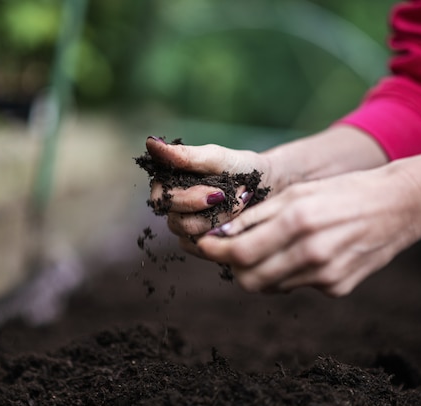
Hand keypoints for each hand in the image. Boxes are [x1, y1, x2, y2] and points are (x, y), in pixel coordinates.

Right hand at [144, 136, 272, 248]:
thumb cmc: (242, 168)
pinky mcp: (199, 243)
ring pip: (190, 236)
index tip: (218, 192)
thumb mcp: (216, 158)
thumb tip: (150, 142)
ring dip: (220, 221)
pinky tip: (237, 222)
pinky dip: (222, 235)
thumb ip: (185, 155)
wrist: (270, 186)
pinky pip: (202, 248)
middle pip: (176, 222)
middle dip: (210, 212)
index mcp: (169, 183)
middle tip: (235, 198)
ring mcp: (185, 227)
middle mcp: (173, 207)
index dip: (188, 199)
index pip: (161, 199)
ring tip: (240, 206)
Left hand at [194, 165, 420, 296]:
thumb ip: (257, 216)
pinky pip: (297, 286)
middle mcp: (311, 254)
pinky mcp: (337, 288)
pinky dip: (290, 272)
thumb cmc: (343, 192)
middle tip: (233, 250)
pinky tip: (306, 252)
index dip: (215, 251)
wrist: (398, 206)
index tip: (206, 245)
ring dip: (261, 269)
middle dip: (233, 267)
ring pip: (270, 286)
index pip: (239, 252)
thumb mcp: (298, 193)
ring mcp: (326, 276)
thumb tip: (221, 234)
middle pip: (249, 279)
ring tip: (273, 246)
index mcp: (298, 222)